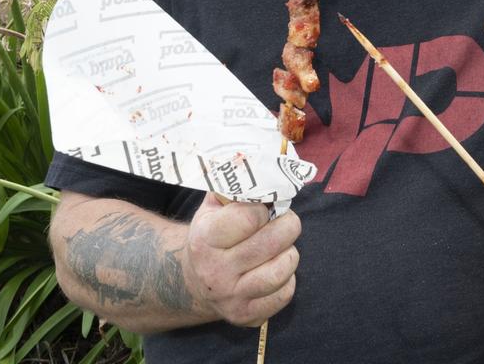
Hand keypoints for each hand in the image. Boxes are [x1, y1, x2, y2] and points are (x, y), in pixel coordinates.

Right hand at [183, 193, 300, 326]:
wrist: (193, 281)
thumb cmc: (212, 234)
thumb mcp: (213, 207)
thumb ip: (236, 186)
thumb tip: (268, 167)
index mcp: (205, 239)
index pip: (250, 218)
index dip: (265, 209)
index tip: (265, 208)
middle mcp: (215, 271)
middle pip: (273, 242)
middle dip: (288, 225)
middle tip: (285, 222)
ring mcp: (230, 297)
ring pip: (282, 269)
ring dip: (290, 253)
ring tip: (281, 246)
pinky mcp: (245, 316)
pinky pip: (285, 294)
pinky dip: (288, 278)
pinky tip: (275, 268)